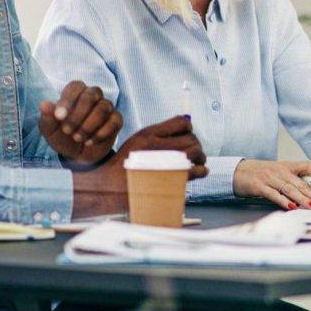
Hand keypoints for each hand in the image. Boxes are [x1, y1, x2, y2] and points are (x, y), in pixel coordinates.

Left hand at [40, 82, 122, 163]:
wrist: (77, 155)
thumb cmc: (62, 137)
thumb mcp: (50, 130)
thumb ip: (47, 117)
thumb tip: (44, 105)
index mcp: (76, 92)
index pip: (75, 87)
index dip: (67, 100)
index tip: (59, 117)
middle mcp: (93, 95)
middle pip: (91, 95)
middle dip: (78, 115)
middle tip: (67, 131)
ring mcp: (106, 106)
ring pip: (103, 108)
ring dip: (88, 126)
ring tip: (77, 138)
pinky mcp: (116, 120)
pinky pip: (114, 121)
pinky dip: (100, 133)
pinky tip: (89, 142)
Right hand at [71, 116, 207, 219]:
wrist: (108, 188)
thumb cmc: (124, 166)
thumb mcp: (136, 141)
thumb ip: (157, 135)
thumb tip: (184, 130)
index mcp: (149, 133)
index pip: (182, 122)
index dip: (189, 129)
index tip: (187, 138)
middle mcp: (157, 144)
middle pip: (192, 138)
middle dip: (196, 145)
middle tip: (194, 154)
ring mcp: (164, 161)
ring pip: (196, 152)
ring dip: (200, 158)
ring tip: (196, 163)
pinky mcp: (169, 178)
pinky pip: (195, 170)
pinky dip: (201, 170)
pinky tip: (199, 172)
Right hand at [232, 159, 310, 210]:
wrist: (237, 171)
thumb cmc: (259, 174)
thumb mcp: (279, 173)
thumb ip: (293, 181)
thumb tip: (309, 194)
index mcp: (287, 166)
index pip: (308, 166)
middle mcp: (280, 170)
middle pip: (301, 183)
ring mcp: (270, 178)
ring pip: (290, 189)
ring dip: (303, 199)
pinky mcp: (259, 186)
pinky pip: (273, 194)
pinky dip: (283, 201)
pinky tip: (291, 207)